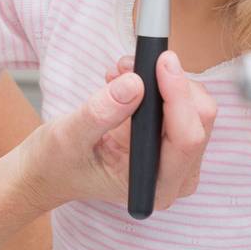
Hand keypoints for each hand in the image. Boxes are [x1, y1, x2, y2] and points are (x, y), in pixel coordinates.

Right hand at [16, 51, 217, 212]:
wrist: (51, 169)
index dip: (178, 96)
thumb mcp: (69, 136)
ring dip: (161, 80)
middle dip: (169, 83)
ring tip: (120, 74)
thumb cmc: (58, 163)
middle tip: (131, 65)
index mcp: (155, 188)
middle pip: (199, 119)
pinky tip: (124, 82)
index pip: (186, 139)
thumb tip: (135, 84)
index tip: (162, 62)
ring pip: (193, 105)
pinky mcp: (170, 138)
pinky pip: (180, 101)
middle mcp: (175, 176)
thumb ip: (100, 113)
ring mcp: (176, 158)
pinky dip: (157, 83)